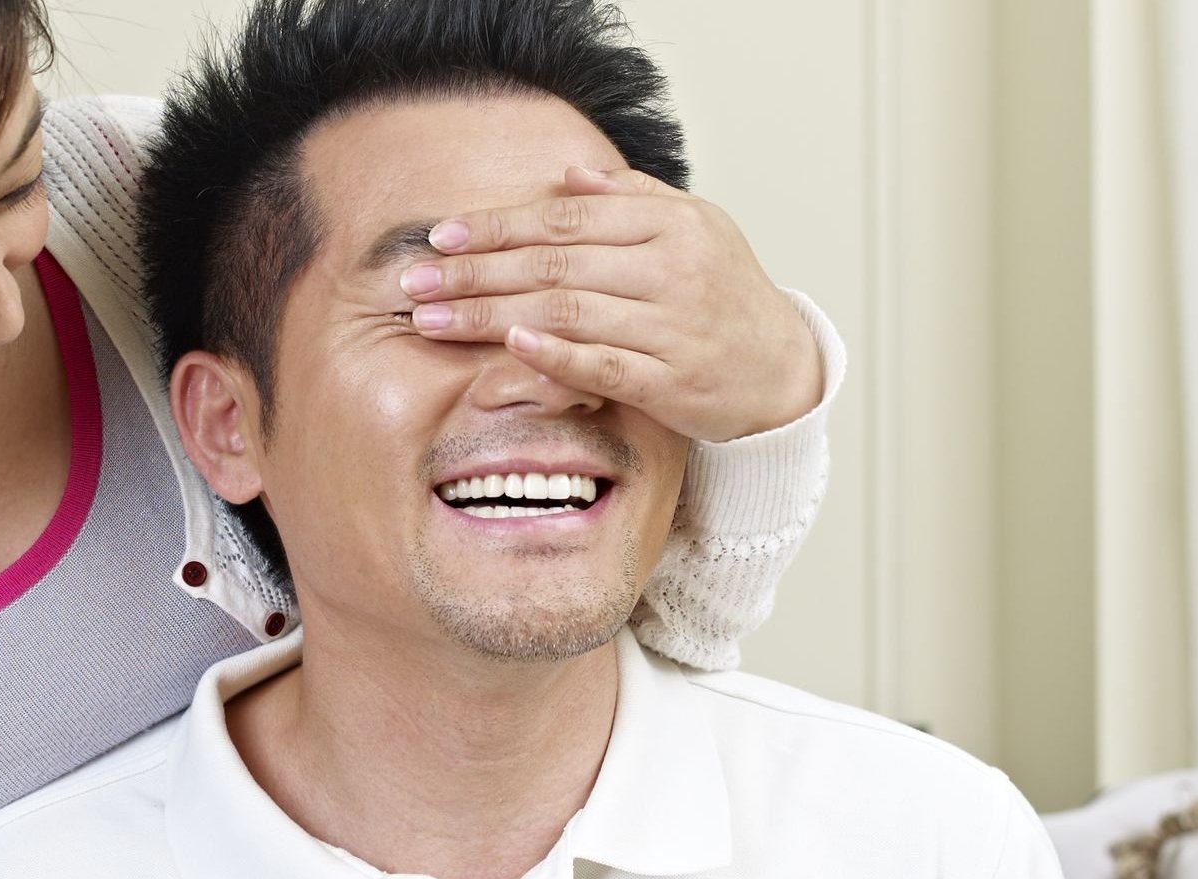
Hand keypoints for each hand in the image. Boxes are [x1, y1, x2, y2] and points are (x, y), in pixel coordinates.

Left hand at [402, 166, 823, 441]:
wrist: (782, 369)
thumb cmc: (724, 294)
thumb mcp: (693, 229)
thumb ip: (631, 199)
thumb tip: (567, 176)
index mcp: (669, 225)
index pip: (565, 220)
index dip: (498, 226)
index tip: (440, 237)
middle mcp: (671, 270)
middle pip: (555, 264)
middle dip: (475, 272)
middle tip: (415, 284)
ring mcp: (673, 327)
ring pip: (567, 313)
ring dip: (491, 316)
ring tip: (434, 322)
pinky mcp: (674, 382)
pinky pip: (605, 365)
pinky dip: (555, 355)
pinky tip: (509, 347)